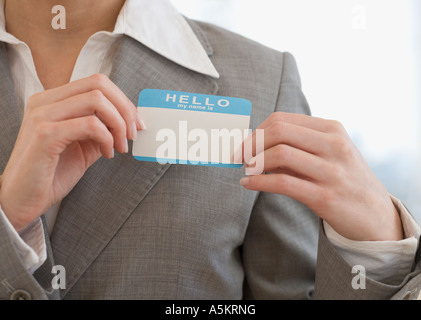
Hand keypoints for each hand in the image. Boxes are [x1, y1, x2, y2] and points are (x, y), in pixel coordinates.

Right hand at [0, 74, 144, 231]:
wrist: (21, 201)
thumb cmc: (51, 175)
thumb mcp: (83, 146)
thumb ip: (102, 130)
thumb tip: (130, 121)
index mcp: (53, 100)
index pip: (96, 83)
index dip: (123, 101)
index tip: (137, 123)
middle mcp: (45, 101)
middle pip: (99, 84)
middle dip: (125, 109)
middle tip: (133, 134)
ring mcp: (43, 115)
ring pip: (97, 100)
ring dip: (118, 124)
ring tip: (120, 147)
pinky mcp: (45, 134)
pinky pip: (91, 125)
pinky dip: (107, 139)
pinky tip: (106, 154)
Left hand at [239, 112, 402, 241]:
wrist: (374, 214)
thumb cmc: (343, 179)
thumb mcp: (327, 154)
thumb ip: (295, 147)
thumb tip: (252, 146)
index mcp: (331, 129)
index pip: (282, 119)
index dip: (256, 131)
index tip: (244, 144)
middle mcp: (334, 145)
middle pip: (279, 131)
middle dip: (251, 143)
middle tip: (239, 157)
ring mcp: (332, 171)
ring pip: (280, 154)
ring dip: (254, 162)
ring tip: (246, 170)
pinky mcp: (325, 197)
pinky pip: (283, 183)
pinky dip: (259, 182)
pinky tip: (248, 184)